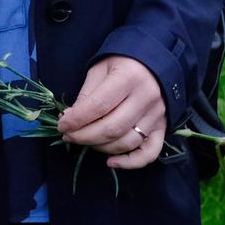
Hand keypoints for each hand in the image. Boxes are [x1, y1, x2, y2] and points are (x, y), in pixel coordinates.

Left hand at [56, 55, 166, 169]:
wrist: (154, 62)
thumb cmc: (122, 63)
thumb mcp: (100, 70)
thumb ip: (87, 95)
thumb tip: (70, 119)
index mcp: (128, 78)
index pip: (98, 106)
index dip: (76, 120)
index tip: (62, 125)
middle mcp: (146, 98)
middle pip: (112, 128)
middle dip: (84, 136)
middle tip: (68, 135)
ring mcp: (157, 115)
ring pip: (127, 142)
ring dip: (100, 147)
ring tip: (84, 141)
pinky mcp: (163, 127)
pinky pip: (150, 152)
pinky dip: (130, 162)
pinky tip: (110, 162)